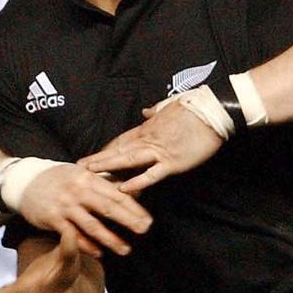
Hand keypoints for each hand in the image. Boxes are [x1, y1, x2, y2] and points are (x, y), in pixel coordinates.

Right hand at [15, 163, 150, 256]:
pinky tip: (100, 254)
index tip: (148, 219)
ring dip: (110, 239)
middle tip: (144, 231)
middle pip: (108, 207)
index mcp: (88, 178)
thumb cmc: (59, 179)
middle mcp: (78, 191)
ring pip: (92, 225)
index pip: (116, 193)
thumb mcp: (81, 174)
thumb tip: (131, 192)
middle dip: (129, 220)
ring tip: (126, 249)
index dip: (134, 207)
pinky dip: (87, 246)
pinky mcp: (52, 219)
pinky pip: (73, 236)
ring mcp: (65, 205)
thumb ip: (103, 184)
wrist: (24, 181)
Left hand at [80, 99, 223, 193]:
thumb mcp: (170, 105)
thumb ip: (155, 110)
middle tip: (79, 167)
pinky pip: (151, 174)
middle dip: (98, 159)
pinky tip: (122, 188)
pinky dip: (136, 181)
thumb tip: (145, 111)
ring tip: (89, 173)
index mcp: (148, 127)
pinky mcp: (172, 163)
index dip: (107, 149)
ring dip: (107, 166)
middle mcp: (149, 139)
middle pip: (118, 150)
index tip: (93, 156)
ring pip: (127, 160)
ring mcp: (159, 151)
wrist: (213, 110)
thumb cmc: (194, 106)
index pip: (122, 140)